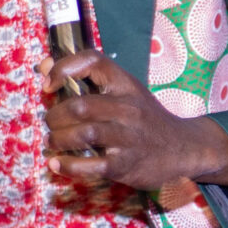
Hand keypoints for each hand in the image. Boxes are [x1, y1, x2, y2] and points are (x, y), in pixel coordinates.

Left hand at [44, 49, 227, 191]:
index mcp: (126, 85)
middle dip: (55, 116)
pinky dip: (69, 166)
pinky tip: (57, 164)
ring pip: (84, 133)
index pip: (93, 61)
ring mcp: (129, 137)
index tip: (48, 85)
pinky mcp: (127, 165)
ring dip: (59, 139)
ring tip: (54, 142)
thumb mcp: (125, 92)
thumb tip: (43, 66)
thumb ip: (86, 79)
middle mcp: (129, 108)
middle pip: (81, 105)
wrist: (185, 148)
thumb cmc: (146, 119)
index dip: (64, 68)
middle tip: (52, 124)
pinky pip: (93, 166)